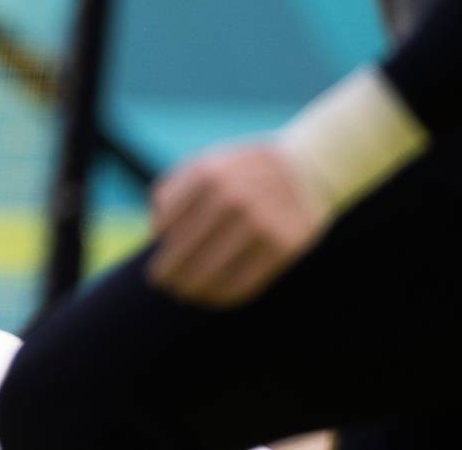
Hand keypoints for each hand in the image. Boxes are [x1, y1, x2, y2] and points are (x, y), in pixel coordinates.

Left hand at [145, 141, 322, 307]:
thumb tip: (156, 232)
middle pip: (185, 251)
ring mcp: (260, 223)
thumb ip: (175, 190)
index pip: (168, 224)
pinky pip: (242, 283)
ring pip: (210, 272)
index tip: (156, 260)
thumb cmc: (243, 172)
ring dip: (191, 289)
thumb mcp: (207, 163)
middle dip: (168, 273)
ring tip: (184, 294)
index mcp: (208, 174)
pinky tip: (212, 298)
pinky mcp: (283, 247)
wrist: (305, 169)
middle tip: (161, 284)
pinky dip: (221, 296)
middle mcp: (233, 197)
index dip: (160, 247)